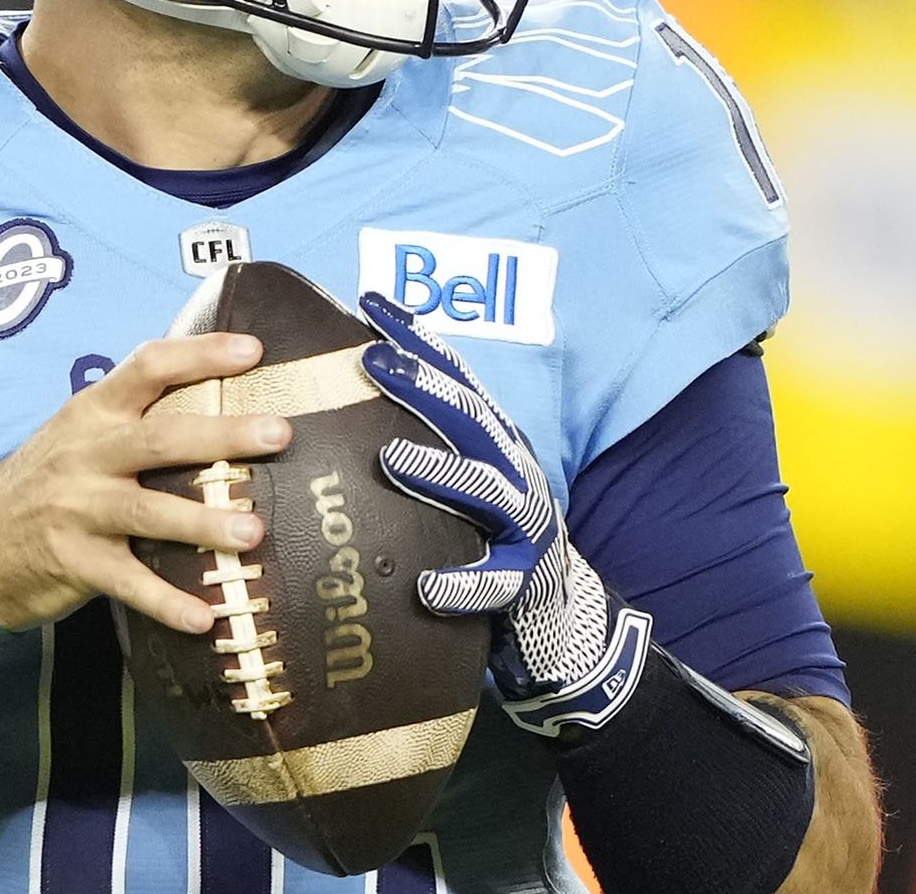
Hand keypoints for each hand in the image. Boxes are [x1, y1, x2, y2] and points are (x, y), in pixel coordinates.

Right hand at [0, 333, 293, 636]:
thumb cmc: (44, 484)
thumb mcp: (77, 436)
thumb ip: (134, 418)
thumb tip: (222, 402)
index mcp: (92, 412)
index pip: (147, 366)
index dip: (200, 353)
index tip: (253, 350)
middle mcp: (86, 455)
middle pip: (160, 438)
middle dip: (223, 435)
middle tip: (279, 434)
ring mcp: (78, 510)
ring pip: (148, 512)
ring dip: (203, 523)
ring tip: (254, 533)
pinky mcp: (75, 563)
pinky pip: (129, 584)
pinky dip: (168, 602)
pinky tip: (206, 617)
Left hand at [356, 292, 653, 738]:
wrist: (557, 612)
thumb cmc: (493, 534)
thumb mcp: (468, 474)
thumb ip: (430, 436)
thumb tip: (358, 385)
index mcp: (495, 443)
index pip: (457, 379)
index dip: (418, 339)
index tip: (372, 303)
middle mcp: (513, 472)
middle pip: (471, 420)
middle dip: (424, 386)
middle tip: (373, 361)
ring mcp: (523, 527)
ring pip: (485, 491)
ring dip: (439, 470)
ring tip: (390, 455)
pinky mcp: (522, 583)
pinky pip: (492, 585)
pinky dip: (462, 585)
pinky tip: (426, 588)